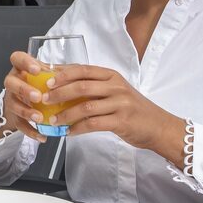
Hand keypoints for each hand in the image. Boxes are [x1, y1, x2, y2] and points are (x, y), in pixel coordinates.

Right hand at [0, 50, 51, 143]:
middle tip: (38, 97)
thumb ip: (60, 73)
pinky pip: (19, 124)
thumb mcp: (49, 76)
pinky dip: (30, 131)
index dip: (25, 63)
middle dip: (24, 89)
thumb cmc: (40, 85)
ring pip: (13, 104)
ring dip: (26, 111)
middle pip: (10, 82)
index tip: (37, 70)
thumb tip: (80, 73)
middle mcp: (14, 82)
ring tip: (40, 118)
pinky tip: (42, 136)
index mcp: (22, 68)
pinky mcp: (13, 116)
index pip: (17, 58)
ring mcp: (11, 99)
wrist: (25, 103)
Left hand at [4, 54, 185, 163]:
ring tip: (53, 120)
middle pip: (81, 86)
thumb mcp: (116, 92)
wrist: (158, 126)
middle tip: (44, 99)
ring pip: (85, 106)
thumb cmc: (133, 109)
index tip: (46, 79)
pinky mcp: (121, 121)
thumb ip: (95, 87)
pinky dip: (78, 128)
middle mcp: (116, 86)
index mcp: (112, 76)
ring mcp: (120, 103)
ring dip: (65, 114)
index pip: (83, 69)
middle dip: (59, 93)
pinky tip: (69, 132)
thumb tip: (63, 87)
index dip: (63, 73)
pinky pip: (93, 124)